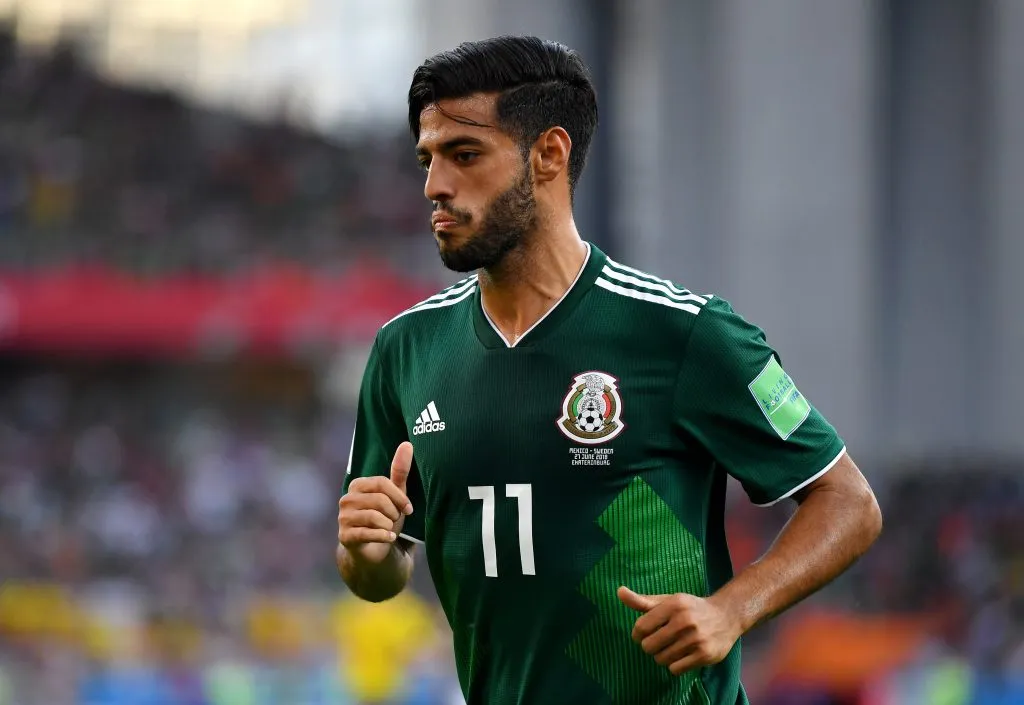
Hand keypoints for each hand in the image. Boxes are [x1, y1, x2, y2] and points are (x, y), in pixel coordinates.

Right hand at [338, 442, 414, 562]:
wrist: (374, 550)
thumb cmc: (385, 518)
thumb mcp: (395, 495)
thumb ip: (400, 470)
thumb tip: (408, 444)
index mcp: (357, 486)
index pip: (382, 483)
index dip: (399, 496)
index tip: (409, 509)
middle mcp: (346, 500)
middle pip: (379, 500)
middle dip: (394, 512)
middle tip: (395, 520)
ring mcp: (343, 519)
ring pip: (375, 517)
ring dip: (389, 525)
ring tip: (389, 528)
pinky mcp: (344, 537)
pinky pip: (368, 533)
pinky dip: (384, 536)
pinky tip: (389, 538)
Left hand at [617, 587, 740, 675]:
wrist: (726, 616)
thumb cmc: (691, 608)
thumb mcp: (668, 600)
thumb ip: (643, 601)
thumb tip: (619, 592)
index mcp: (674, 604)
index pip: (641, 627)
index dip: (637, 634)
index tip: (642, 635)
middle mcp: (685, 621)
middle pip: (649, 646)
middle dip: (650, 646)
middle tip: (659, 641)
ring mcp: (695, 639)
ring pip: (661, 659)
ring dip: (662, 656)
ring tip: (672, 647)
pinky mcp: (704, 655)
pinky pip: (675, 669)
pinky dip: (675, 665)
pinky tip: (682, 655)